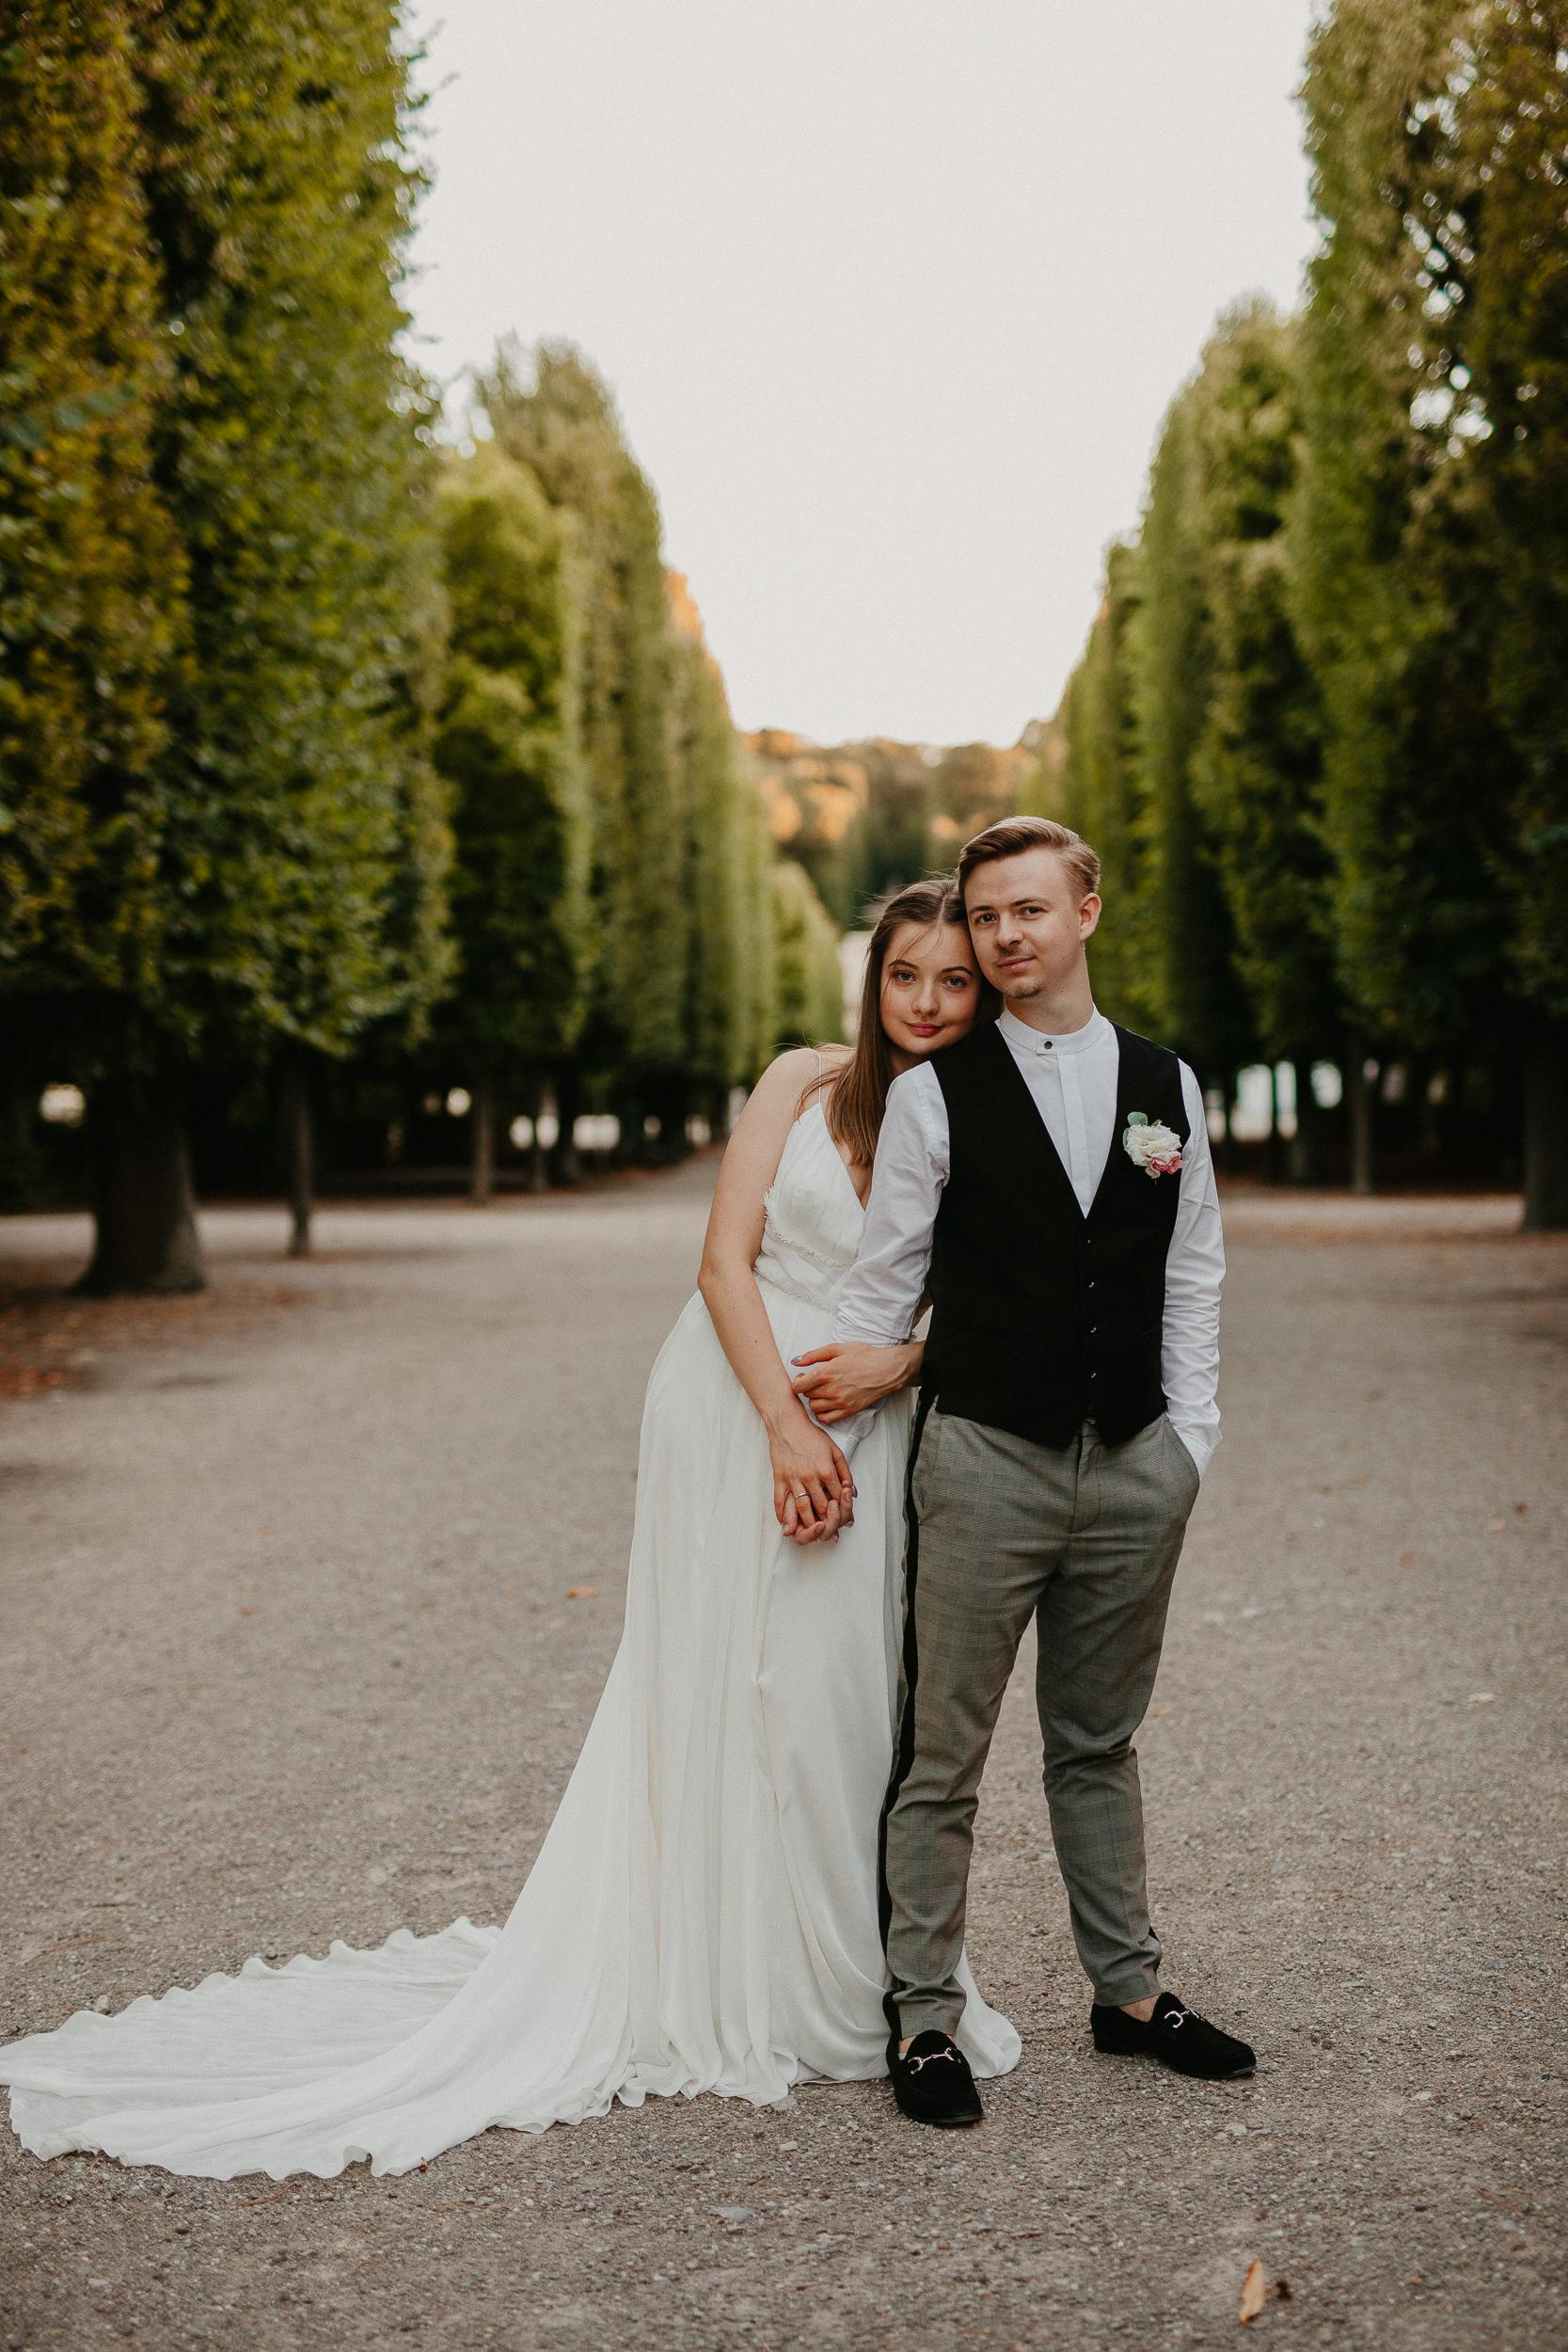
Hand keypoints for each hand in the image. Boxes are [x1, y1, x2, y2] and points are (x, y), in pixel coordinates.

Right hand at [768, 1408, 854, 1544]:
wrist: (787, 1423)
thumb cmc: (811, 1436)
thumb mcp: (835, 1450)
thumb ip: (845, 1472)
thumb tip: (852, 1492)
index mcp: (826, 1469)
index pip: (837, 1498)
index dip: (842, 1511)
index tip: (844, 1519)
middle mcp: (810, 1476)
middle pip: (821, 1507)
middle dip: (828, 1521)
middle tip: (831, 1531)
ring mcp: (793, 1479)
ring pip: (802, 1509)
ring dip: (809, 1524)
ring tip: (814, 1531)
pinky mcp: (779, 1479)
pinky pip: (780, 1502)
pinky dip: (783, 1516)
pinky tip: (788, 1526)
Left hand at [790, 1340, 921, 1424]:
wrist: (887, 1369)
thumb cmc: (864, 1356)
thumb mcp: (838, 1349)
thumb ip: (814, 1355)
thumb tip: (796, 1361)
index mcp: (826, 1373)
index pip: (798, 1386)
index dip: (797, 1382)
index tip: (803, 1377)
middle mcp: (831, 1390)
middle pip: (806, 1396)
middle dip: (808, 1389)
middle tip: (815, 1382)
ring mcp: (840, 1402)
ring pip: (814, 1408)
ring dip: (815, 1400)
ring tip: (823, 1392)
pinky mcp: (848, 1411)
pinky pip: (826, 1419)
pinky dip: (823, 1413)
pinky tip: (828, 1403)